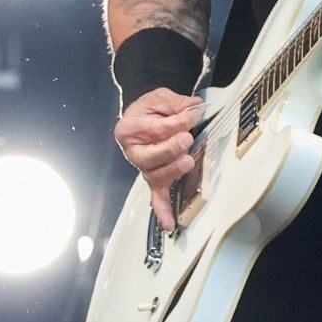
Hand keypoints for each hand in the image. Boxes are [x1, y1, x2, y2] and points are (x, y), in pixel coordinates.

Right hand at [113, 87, 204, 228]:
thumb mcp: (159, 98)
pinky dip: (162, 210)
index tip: (193, 114)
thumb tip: (193, 107)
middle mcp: (132, 151)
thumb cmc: (150, 110)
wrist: (144, 118)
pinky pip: (156, 196)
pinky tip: (168, 223)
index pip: (152, 127)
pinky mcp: (153, 178)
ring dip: (171, 170)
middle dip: (168, 148)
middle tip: (185, 139)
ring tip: (187, 161)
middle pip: (148, 156)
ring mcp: (143, 167)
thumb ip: (175, 102)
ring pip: (154, 174)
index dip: (175, 122)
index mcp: (128, 128)